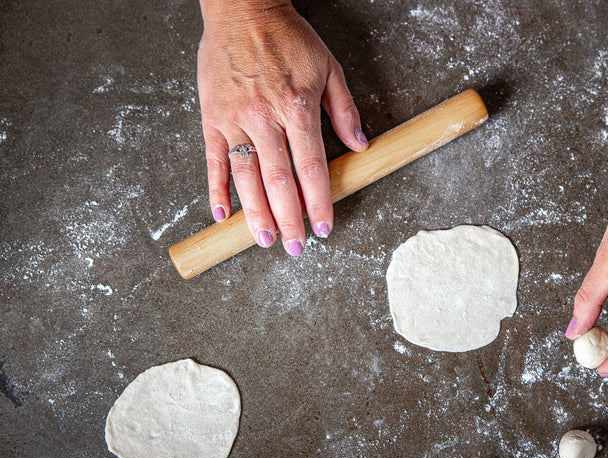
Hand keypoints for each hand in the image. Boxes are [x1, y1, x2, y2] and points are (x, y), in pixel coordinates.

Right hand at [197, 1, 368, 254]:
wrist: (242, 8)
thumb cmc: (289, 38)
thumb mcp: (329, 67)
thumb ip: (344, 109)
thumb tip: (361, 146)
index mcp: (298, 108)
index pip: (311, 168)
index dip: (319, 202)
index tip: (324, 228)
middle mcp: (265, 117)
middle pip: (278, 180)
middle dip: (289, 219)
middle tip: (296, 248)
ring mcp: (234, 118)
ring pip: (245, 176)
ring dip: (256, 213)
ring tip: (266, 240)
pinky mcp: (211, 116)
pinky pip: (213, 159)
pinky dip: (216, 190)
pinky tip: (222, 215)